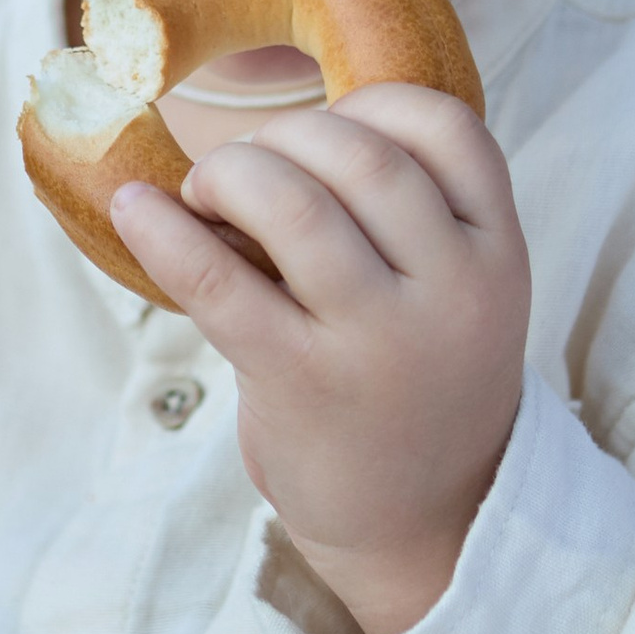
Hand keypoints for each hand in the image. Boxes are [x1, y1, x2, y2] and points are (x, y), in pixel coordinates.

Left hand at [114, 82, 529, 633]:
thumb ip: (412, 215)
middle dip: (282, 138)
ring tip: (205, 198)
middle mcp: (452, 292)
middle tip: (245, 173)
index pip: (447, 128)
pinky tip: (136, 209)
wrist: (425, 526)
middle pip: (360, 154)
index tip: (325, 131)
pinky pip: (217, 282)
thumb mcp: (460, 293)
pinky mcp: (301, 383)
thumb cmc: (419, 383)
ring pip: (292, 203)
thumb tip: (279, 126)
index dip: (371, 107)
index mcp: (498, 254)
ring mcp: (379, 341)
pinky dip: (162, 232)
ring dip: (227, 175)